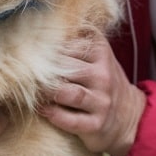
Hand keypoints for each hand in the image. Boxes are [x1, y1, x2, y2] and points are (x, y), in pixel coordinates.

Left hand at [39, 28, 144, 155]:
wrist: (129, 116)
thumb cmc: (102, 81)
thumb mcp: (97, 56)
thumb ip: (75, 42)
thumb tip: (39, 30)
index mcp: (101, 52)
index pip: (69, 45)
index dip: (47, 49)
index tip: (31, 52)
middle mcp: (103, 76)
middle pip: (66, 68)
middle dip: (44, 71)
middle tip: (26, 73)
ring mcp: (101, 101)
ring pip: (69, 93)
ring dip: (47, 92)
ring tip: (34, 91)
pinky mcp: (96, 125)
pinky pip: (70, 120)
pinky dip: (52, 114)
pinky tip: (42, 109)